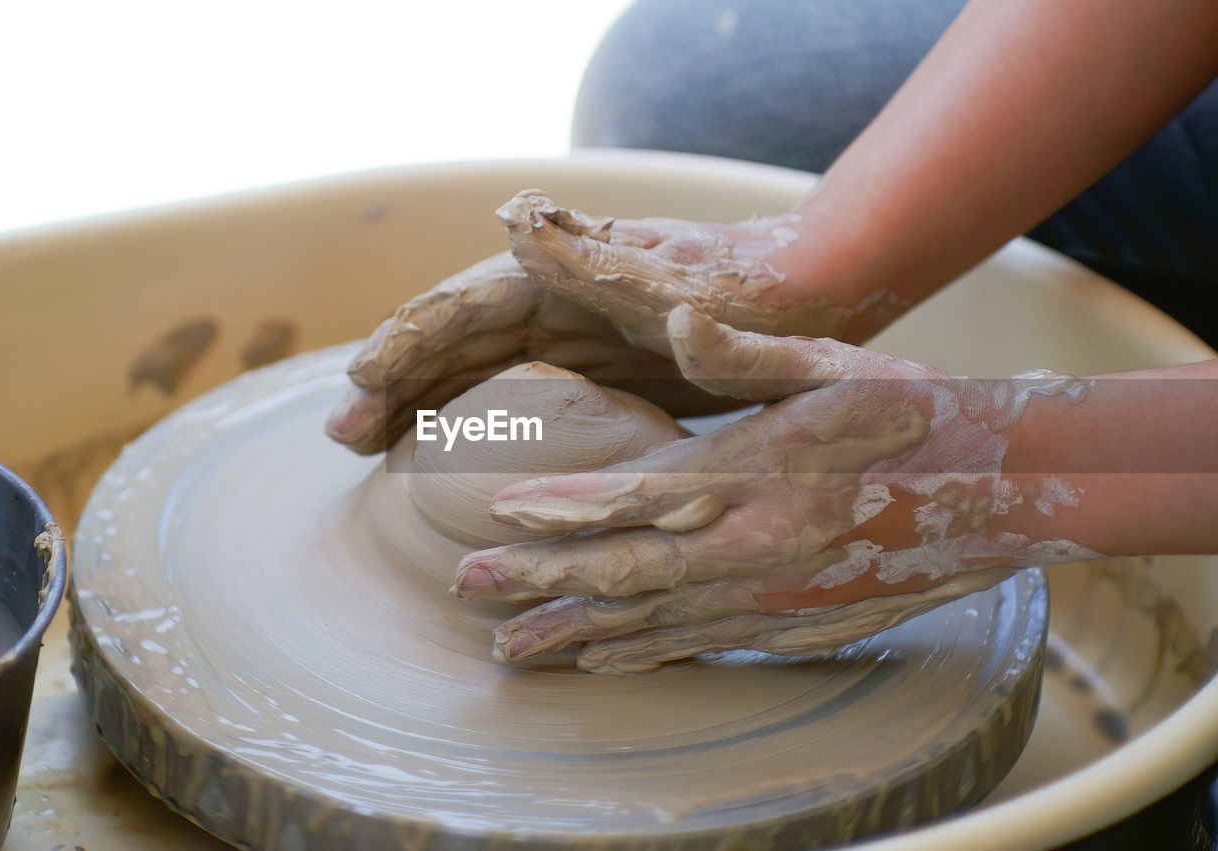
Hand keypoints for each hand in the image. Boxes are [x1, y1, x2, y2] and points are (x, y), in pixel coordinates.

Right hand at [328, 191, 910, 454]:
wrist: (807, 304)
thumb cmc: (752, 295)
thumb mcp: (680, 281)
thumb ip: (597, 259)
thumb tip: (511, 210)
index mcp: (563, 276)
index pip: (465, 305)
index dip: (407, 342)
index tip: (361, 384)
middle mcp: (554, 301)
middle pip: (454, 341)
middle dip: (394, 384)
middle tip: (342, 438)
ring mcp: (568, 336)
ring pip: (475, 371)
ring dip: (420, 407)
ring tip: (370, 449)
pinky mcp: (588, 369)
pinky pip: (513, 396)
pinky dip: (471, 422)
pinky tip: (444, 454)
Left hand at [452, 306, 1096, 673]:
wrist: (995, 494)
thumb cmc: (908, 418)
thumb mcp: (833, 367)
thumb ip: (745, 352)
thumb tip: (677, 320)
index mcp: (752, 474)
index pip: (633, 495)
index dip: (561, 507)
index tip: (496, 513)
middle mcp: (751, 546)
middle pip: (623, 571)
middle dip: (538, 580)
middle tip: (467, 586)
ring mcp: (770, 594)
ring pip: (651, 620)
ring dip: (573, 631)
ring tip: (509, 646)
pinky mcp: (791, 623)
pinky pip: (699, 643)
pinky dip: (641, 652)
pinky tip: (600, 659)